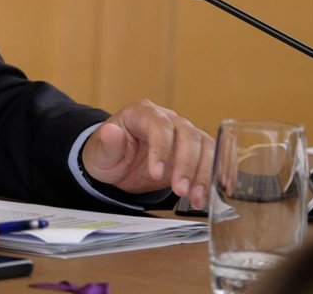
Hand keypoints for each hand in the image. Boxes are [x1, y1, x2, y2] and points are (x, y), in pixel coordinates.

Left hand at [81, 99, 214, 207]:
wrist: (119, 166)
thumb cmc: (108, 155)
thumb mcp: (99, 153)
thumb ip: (106, 144)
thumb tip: (110, 132)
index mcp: (142, 112)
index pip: (158, 125)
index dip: (161, 148)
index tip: (156, 173)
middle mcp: (168, 119)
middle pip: (187, 135)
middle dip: (186, 165)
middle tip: (180, 191)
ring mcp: (185, 133)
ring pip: (205, 147)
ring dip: (204, 175)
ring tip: (195, 199)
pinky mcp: (197, 150)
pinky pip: (213, 160)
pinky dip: (212, 179)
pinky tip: (206, 197)